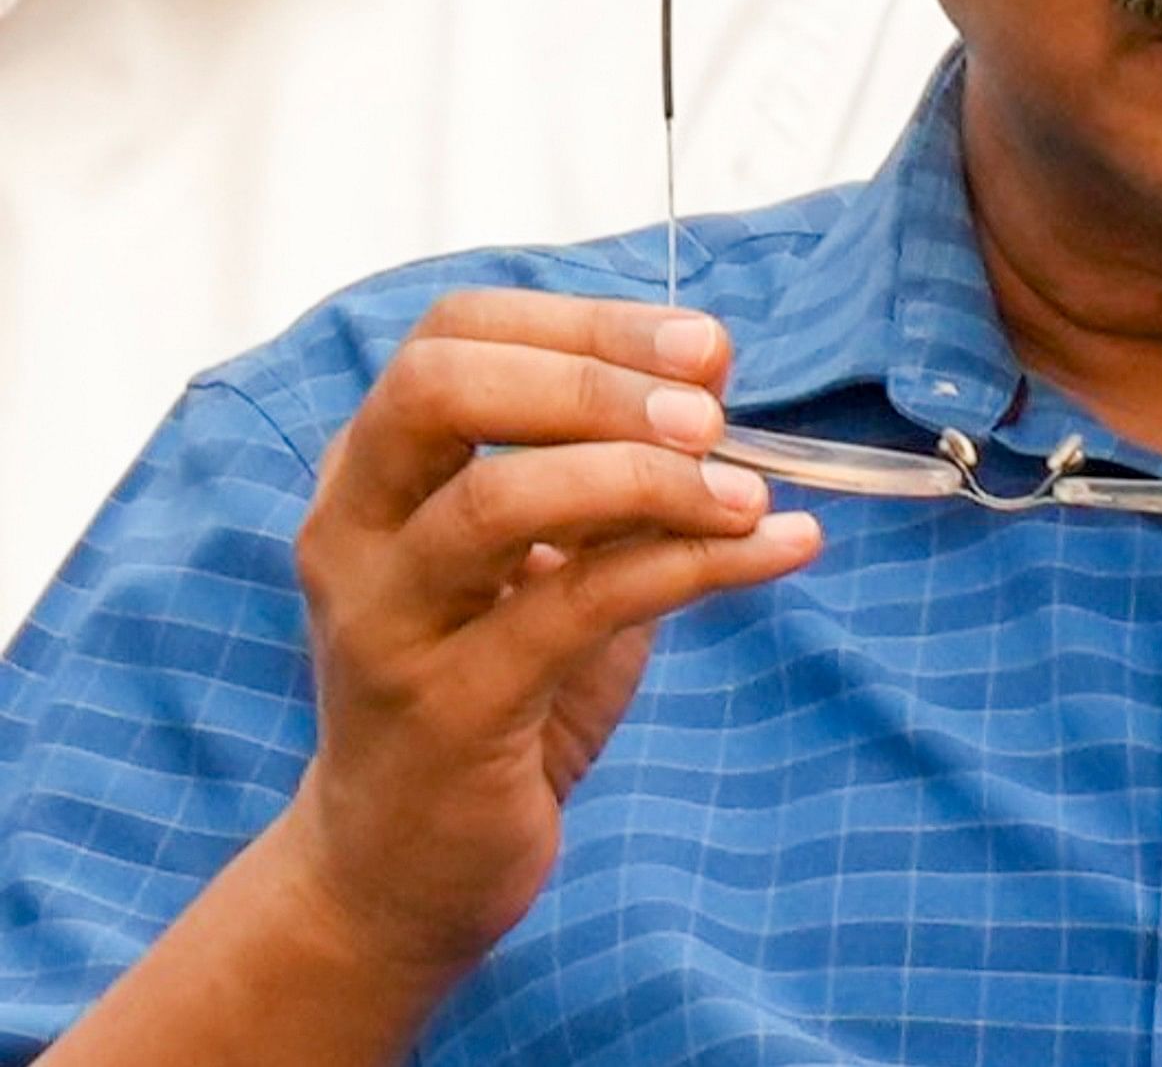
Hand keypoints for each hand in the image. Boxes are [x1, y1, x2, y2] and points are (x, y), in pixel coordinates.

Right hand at [271, 290, 818, 985]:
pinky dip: (694, 566)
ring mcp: (387, 622)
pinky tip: (783, 550)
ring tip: (753, 494)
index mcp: (372, 471)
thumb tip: (712, 378)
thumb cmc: (490, 686)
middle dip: (595, 379)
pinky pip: (574, 609)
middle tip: (711, 410)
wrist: (403, 866)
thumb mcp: (549, 559)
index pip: (453, 334)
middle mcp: (354, 532)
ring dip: (648, 478)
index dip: (585, 320)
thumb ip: (609, 469)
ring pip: (498, 502)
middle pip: (443, 390)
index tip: (703, 346)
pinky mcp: (445, 710)